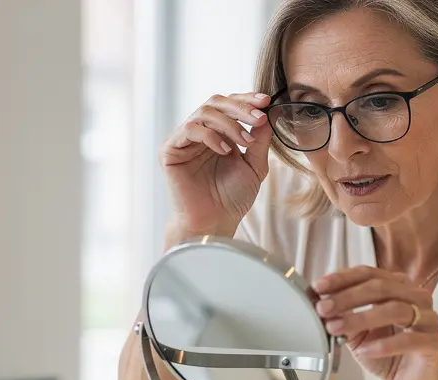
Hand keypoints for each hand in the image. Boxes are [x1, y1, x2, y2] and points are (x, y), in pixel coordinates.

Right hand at [159, 92, 273, 234]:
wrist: (215, 222)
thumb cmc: (233, 198)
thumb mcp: (255, 166)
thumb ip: (260, 141)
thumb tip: (267, 114)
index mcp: (219, 134)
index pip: (230, 106)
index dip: (247, 100)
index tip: (266, 101)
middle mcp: (200, 133)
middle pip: (216, 102)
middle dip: (240, 108)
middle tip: (258, 118)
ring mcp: (184, 140)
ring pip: (204, 112)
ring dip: (229, 123)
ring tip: (245, 142)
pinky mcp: (170, 150)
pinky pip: (190, 129)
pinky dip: (211, 136)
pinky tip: (225, 151)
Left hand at [312, 266, 437, 379]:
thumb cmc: (388, 354)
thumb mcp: (358, 334)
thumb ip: (343, 318)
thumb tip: (319, 305)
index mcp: (399, 288)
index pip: (369, 274)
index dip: (343, 278)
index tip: (319, 287)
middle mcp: (417, 297)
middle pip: (380, 288)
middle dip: (347, 297)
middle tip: (323, 309)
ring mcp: (429, 318)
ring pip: (395, 309)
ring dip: (360, 318)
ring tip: (336, 329)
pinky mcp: (436, 342)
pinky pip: (409, 340)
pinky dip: (383, 344)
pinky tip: (364, 351)